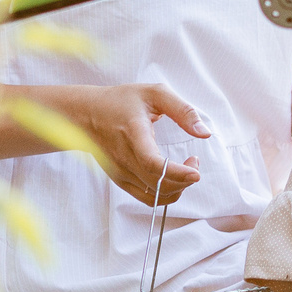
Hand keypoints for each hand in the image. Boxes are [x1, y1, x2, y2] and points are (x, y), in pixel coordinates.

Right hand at [68, 83, 209, 203]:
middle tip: (194, 161)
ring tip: (185, 169)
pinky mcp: (120, 180)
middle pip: (159, 185)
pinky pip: (147, 198)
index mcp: (133, 134)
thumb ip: (183, 111)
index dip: (177, 173)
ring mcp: (121, 173)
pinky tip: (172, 177)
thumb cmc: (120, 101)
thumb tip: (204, 132)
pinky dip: (165, 193)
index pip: (153, 163)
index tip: (196, 172)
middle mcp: (125, 158)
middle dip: (186, 179)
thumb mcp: (154, 93)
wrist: (86, 114)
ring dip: (178, 188)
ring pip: (156, 195)